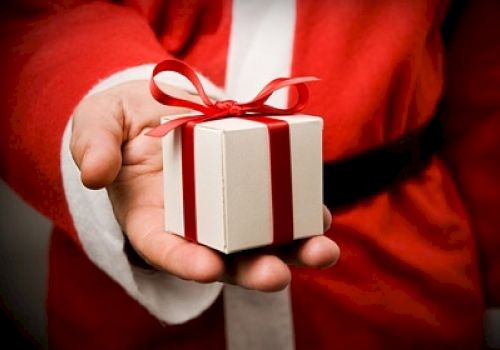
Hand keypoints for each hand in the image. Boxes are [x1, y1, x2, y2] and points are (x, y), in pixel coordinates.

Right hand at [70, 80, 339, 291]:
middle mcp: (193, 221)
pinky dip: (301, 213)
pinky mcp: (252, 184)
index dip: (184, 261)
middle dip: (252, 270)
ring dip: (292, 249)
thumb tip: (92, 173)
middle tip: (277, 275)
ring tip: (322, 251)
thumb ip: (93, 144)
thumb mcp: (98, 121)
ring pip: (260, 239)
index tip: (206, 268)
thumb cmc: (125, 119)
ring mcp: (226, 206)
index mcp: (151, 216)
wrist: (159, 102)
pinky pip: (279, 205)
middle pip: (224, 257)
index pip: (165, 249)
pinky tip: (321, 216)